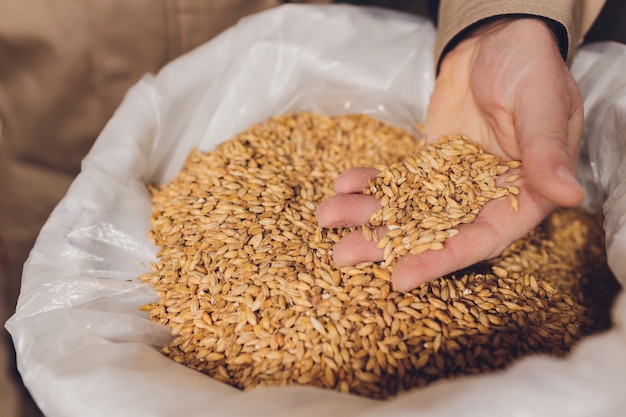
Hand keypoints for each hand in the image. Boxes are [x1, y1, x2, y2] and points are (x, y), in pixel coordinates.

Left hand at [316, 18, 584, 290]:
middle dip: (388, 245)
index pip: (480, 240)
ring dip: (367, 215)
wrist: (499, 40)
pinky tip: (342, 184)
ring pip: (407, 210)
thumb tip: (568, 196)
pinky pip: (397, 181)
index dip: (440, 260)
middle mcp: (486, 198)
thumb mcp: (542, 102)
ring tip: (327, 216)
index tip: (399, 277)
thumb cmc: (531, 66)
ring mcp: (453, 183)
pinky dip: (370, 184)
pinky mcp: (429, 165)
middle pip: (434, 233)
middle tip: (343, 254)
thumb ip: (547, 150)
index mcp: (523, 195)